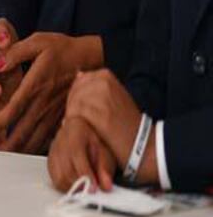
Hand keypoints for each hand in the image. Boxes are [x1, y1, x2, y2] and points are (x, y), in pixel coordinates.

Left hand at [0, 32, 102, 153]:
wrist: (91, 57)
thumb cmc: (63, 49)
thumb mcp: (38, 42)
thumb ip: (16, 52)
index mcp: (36, 83)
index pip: (16, 105)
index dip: (1, 120)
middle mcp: (45, 101)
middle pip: (24, 126)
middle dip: (8, 140)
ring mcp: (55, 110)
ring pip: (37, 134)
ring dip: (21, 146)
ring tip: (5, 155)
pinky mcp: (62, 115)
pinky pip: (50, 134)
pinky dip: (38, 145)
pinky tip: (28, 152)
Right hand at [48, 116, 115, 192]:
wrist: (81, 132)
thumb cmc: (93, 141)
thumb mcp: (104, 150)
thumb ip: (105, 167)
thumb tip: (106, 185)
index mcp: (75, 131)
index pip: (76, 153)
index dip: (85, 173)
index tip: (94, 188)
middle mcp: (60, 139)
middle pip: (65, 168)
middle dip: (80, 184)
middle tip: (92, 191)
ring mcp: (52, 150)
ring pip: (59, 176)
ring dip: (73, 187)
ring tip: (85, 188)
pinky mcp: (50, 160)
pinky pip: (55, 179)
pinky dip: (66, 187)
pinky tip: (76, 185)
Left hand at [64, 69, 157, 183]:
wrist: (144, 143)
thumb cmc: (126, 120)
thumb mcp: (114, 95)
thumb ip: (96, 85)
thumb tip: (78, 73)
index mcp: (105, 75)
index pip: (78, 82)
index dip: (75, 97)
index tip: (78, 110)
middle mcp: (103, 81)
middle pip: (74, 92)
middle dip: (72, 106)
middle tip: (76, 120)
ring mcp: (101, 96)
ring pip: (74, 103)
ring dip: (72, 115)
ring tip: (78, 126)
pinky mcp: (99, 113)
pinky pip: (76, 114)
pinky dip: (74, 122)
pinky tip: (80, 130)